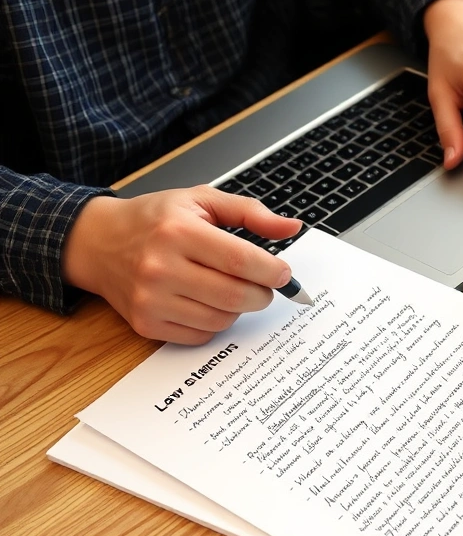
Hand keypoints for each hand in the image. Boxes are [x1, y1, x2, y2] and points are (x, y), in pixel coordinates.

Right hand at [62, 186, 302, 344]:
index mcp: (178, 231)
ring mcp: (151, 300)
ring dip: (239, 308)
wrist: (97, 242)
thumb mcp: (201, 200)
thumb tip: (292, 227)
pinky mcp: (146, 324)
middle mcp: (160, 267)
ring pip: (222, 319)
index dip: (272, 271)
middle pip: (235, 296)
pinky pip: (201, 335)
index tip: (284, 274)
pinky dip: (215, 322)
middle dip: (263, 294)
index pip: (241, 261)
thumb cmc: (155, 219)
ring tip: (231, 288)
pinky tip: (207, 301)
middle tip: (265, 286)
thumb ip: (250, 213)